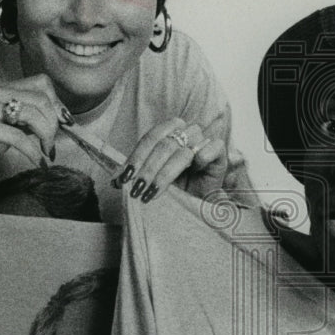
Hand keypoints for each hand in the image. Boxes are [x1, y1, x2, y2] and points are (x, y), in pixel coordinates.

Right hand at [0, 74, 68, 179]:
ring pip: (32, 115)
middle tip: (51, 144)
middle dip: (53, 125)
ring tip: (44, 152)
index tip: (62, 125)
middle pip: (41, 99)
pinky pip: (17, 137)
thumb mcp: (7, 127)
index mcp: (2, 90)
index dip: (57, 104)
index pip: (42, 83)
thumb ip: (28, 121)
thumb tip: (59, 121)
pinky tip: (36, 161)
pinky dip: (32, 152)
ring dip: (46, 138)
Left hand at [111, 118, 227, 202]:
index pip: (150, 138)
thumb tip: (114, 181)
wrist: (200, 203)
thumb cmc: (177, 189)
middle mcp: (186, 132)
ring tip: (152, 193)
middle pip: (164, 145)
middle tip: (137, 190)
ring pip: (183, 151)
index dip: (136, 157)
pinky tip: (193, 173)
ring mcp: (204, 140)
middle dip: (147, 170)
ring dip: (165, 174)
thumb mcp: (152, 180)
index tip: (123, 179)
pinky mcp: (220, 151)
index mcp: (169, 131)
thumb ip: (136, 175)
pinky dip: (200, 159)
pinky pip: (211, 148)